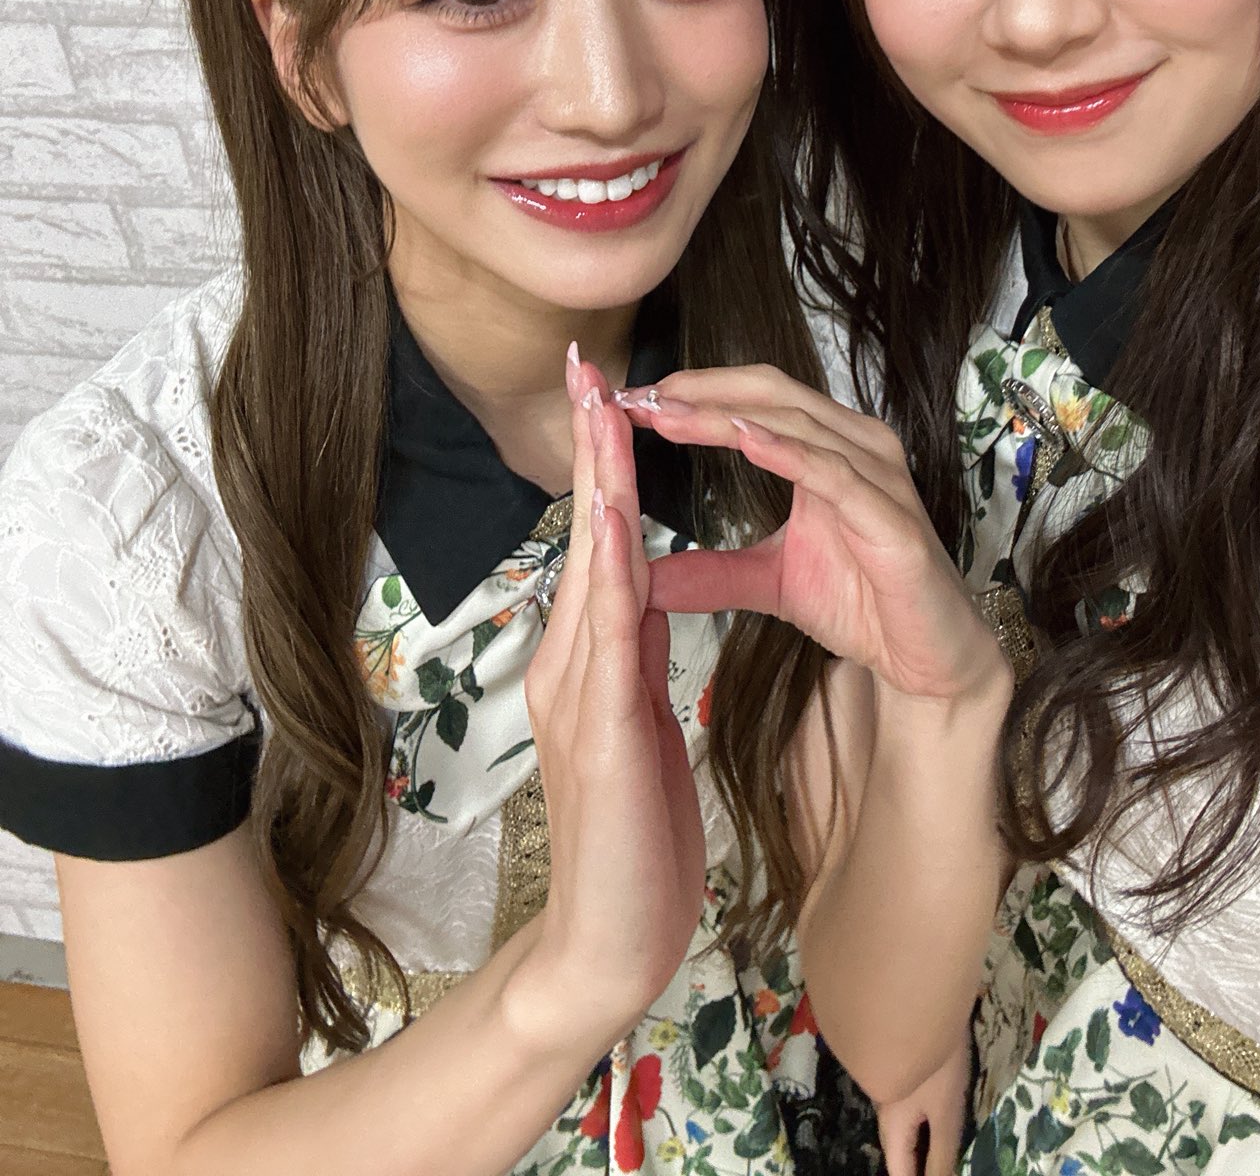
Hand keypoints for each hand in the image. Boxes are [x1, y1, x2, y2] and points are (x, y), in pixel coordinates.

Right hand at [522, 354, 705, 1032]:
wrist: (606, 945)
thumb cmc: (631, 842)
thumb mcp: (637, 729)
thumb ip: (631, 661)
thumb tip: (638, 598)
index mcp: (584, 662)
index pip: (600, 546)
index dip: (604, 469)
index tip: (608, 396)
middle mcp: (568, 665)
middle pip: (586, 538)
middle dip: (592, 451)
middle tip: (590, 367)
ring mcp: (577, 696)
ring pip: (592, 571)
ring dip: (599, 489)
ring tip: (604, 414)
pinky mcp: (603, 732)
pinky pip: (610, 637)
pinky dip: (615, 573)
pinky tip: (623, 527)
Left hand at [615, 366, 1007, 709]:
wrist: (928, 659)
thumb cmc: (864, 604)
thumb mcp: (769, 583)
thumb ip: (712, 573)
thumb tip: (644, 578)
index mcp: (827, 449)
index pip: (752, 400)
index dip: (693, 393)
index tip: (631, 399)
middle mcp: (857, 447)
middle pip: (770, 394)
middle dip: (700, 391)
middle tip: (638, 397)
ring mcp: (879, 476)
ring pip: (796, 424)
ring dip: (727, 415)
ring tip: (670, 412)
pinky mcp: (892, 517)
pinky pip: (835, 474)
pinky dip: (789, 453)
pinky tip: (746, 441)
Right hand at [876, 1036, 972, 1175]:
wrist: (912, 997)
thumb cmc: (934, 1063)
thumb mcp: (946, 1113)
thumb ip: (942, 1156)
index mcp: (893, 1126)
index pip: (900, 1173)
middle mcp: (885, 1109)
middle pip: (898, 1149)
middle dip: (915, 1164)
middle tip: (941, 1166)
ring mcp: (890, 1084)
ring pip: (902, 1124)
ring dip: (920, 1140)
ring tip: (941, 1148)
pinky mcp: (900, 1065)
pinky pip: (906, 1103)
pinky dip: (922, 1117)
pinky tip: (938, 1110)